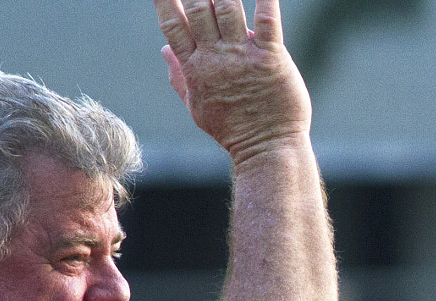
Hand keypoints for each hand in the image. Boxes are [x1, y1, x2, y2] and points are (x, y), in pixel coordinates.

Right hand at [155, 0, 311, 163]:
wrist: (267, 150)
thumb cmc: (232, 130)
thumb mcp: (198, 106)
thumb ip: (180, 76)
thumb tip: (164, 50)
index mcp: (194, 66)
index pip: (171, 24)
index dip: (164, 0)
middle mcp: (215, 57)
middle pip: (198, 10)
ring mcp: (243, 57)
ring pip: (227, 10)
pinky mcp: (272, 59)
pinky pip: (268, 23)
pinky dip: (265, 1)